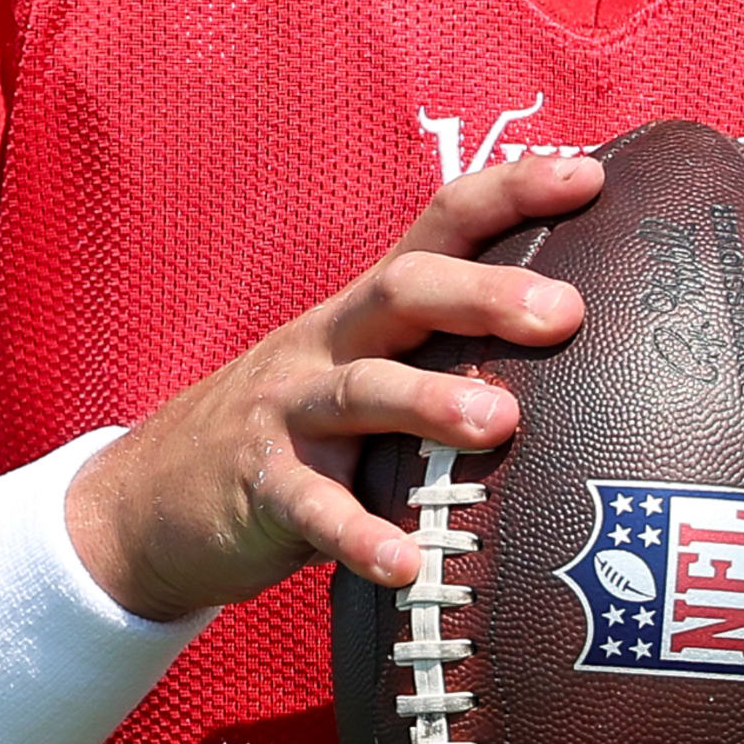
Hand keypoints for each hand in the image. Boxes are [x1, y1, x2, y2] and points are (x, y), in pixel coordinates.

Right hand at [64, 155, 599, 623]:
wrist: (153, 493)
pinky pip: (314, 510)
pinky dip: (361, 536)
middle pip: (404, 292)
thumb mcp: (365, 372)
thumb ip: (447, 358)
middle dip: (485, 295)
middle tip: (565, 315)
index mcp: (368, 308)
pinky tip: (408, 565)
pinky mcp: (262, 487)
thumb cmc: (304, 429)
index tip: (591, 177)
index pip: (442, 224)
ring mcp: (290, 412)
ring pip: (363, 391)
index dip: (512, 192)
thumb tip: (588, 358)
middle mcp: (330, 342)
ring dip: (432, 402)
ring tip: (500, 425)